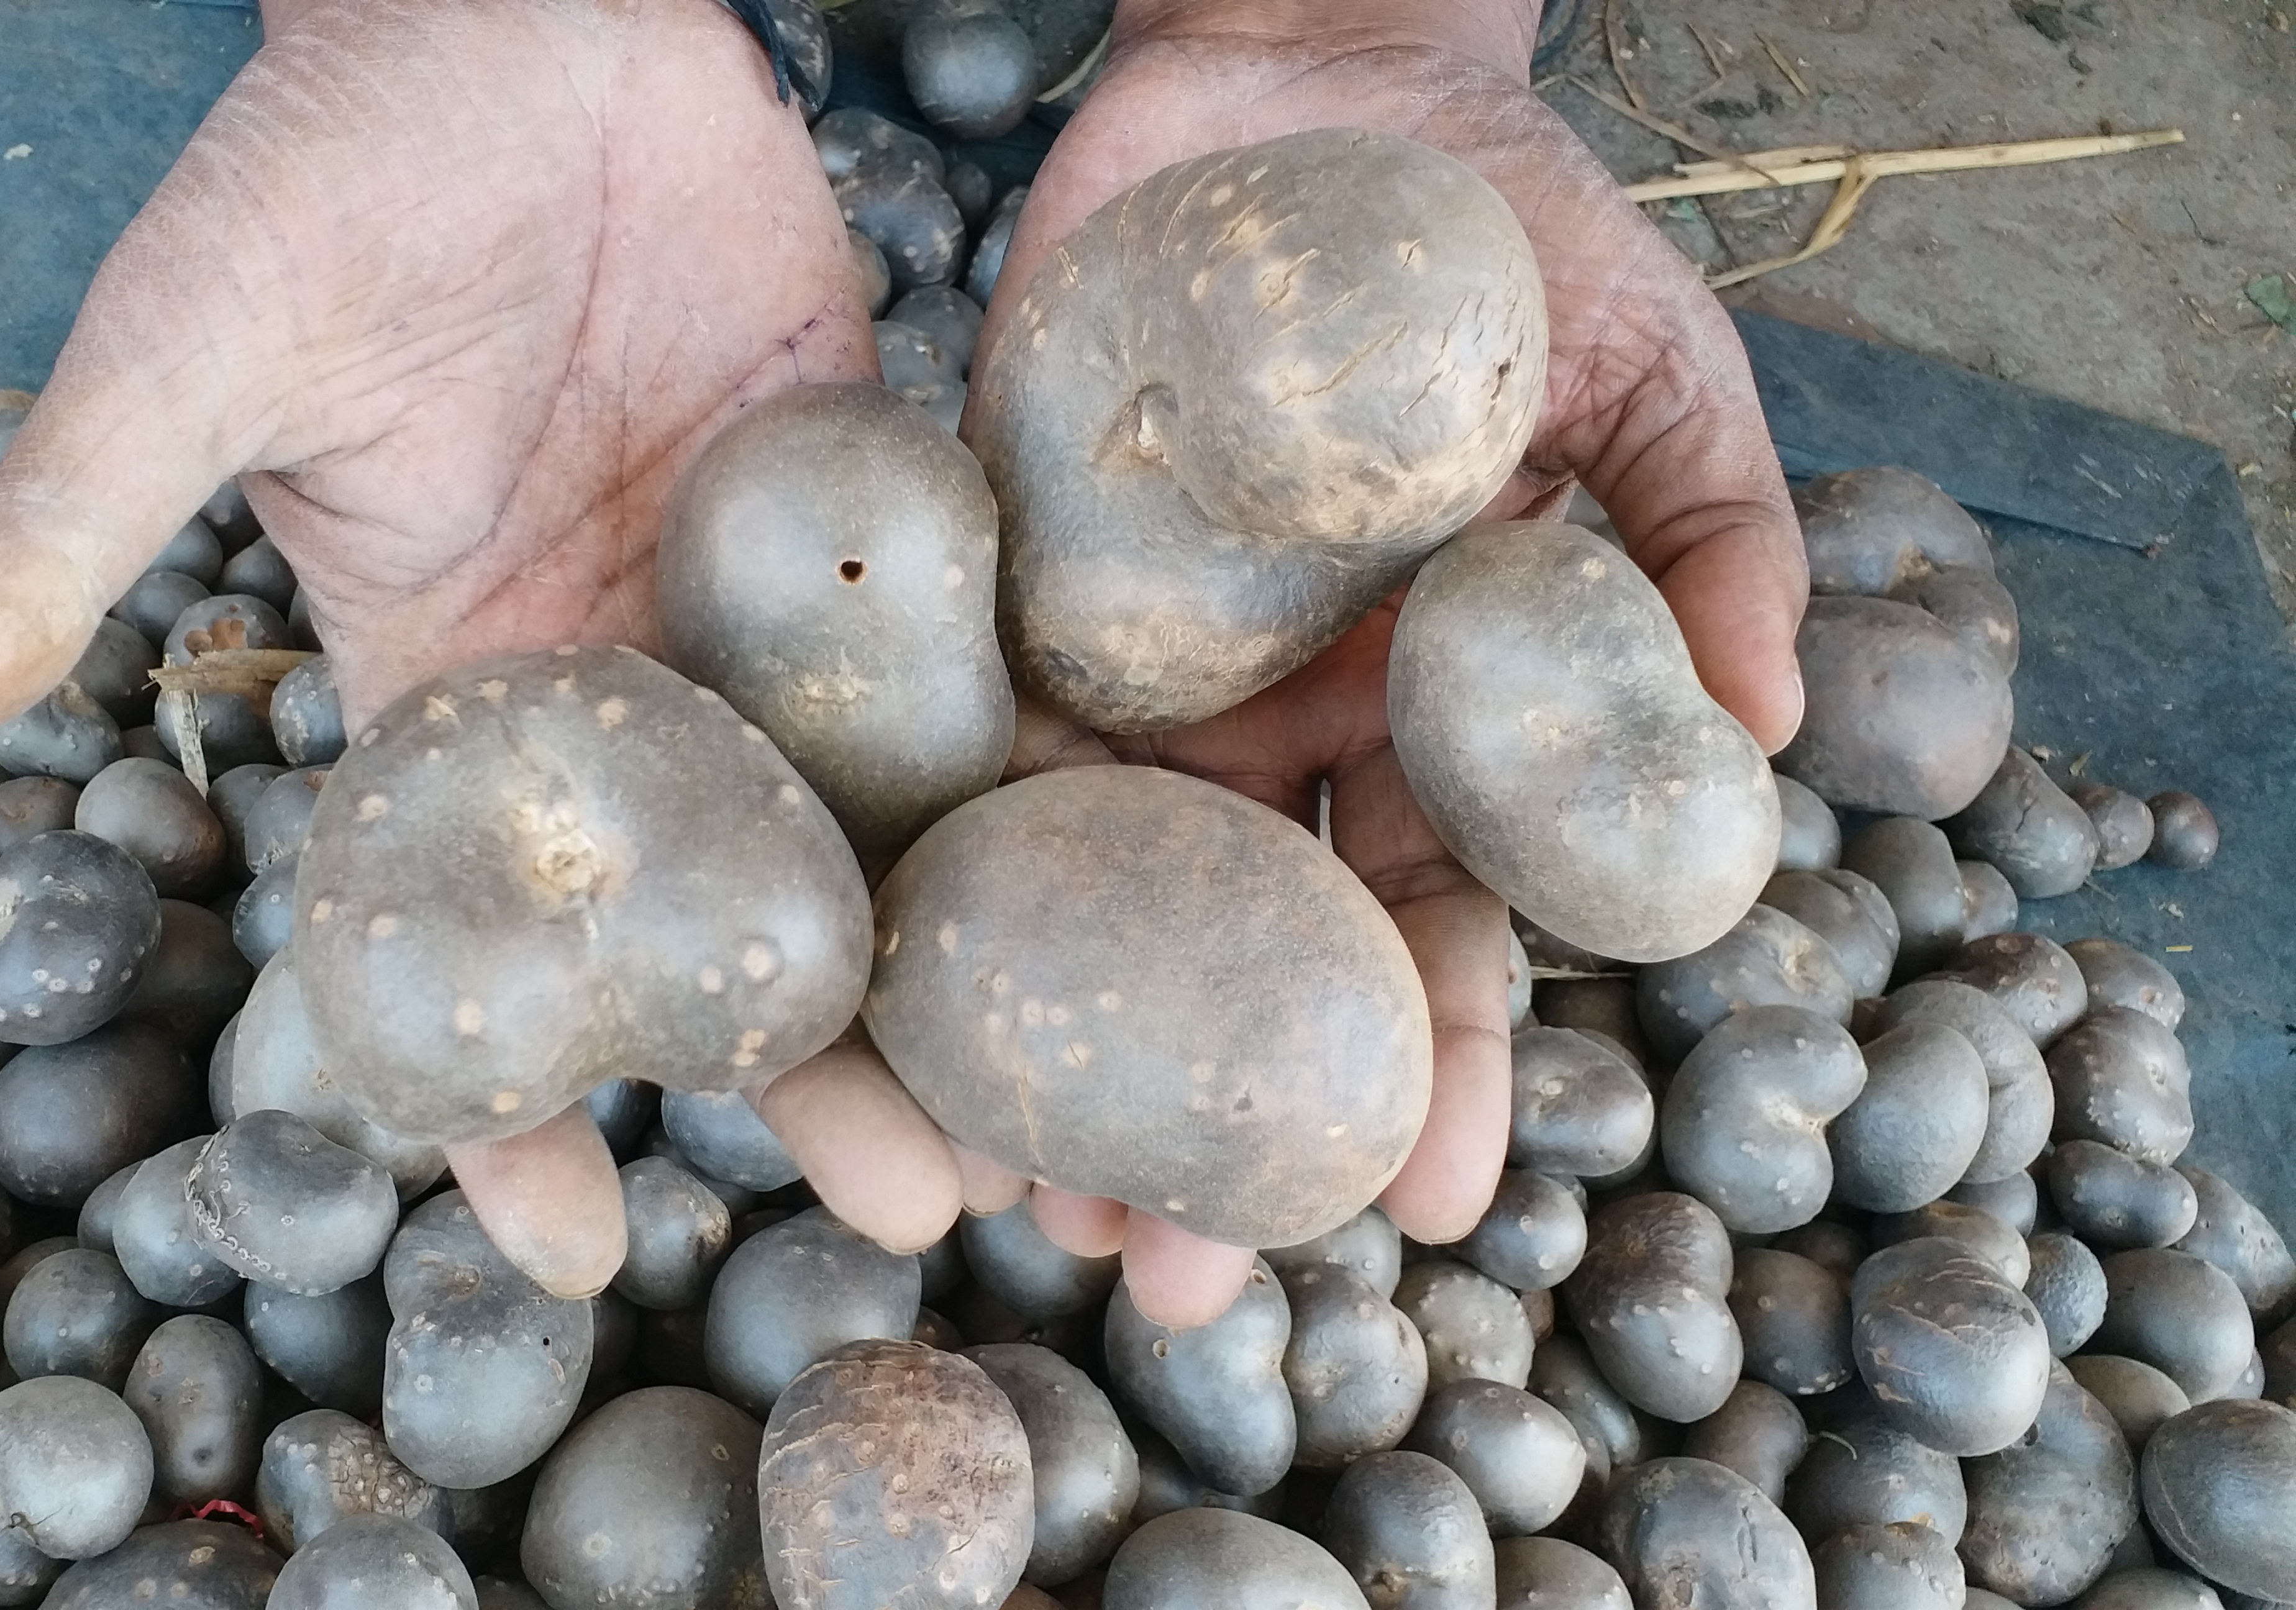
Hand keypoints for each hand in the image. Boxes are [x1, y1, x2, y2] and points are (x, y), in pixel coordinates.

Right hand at [0, 0, 968, 1300]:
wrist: (510, 2)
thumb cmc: (320, 169)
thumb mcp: (181, 356)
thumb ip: (59, 540)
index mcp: (446, 688)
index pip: (471, 939)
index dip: (508, 1101)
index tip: (575, 1252)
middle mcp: (610, 680)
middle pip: (722, 921)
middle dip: (817, 1073)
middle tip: (937, 1217)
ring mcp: (746, 606)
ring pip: (868, 824)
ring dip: (965, 963)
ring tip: (1076, 1116)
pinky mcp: (863, 505)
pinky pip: (965, 654)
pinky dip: (1047, 763)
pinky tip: (1145, 877)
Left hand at [979, 0, 1808, 1241]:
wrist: (1307, 84)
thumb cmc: (1506, 225)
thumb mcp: (1652, 371)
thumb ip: (1715, 539)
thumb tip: (1760, 727)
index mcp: (1430, 714)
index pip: (1440, 926)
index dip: (1441, 1069)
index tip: (1429, 1206)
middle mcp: (1273, 729)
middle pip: (1241, 962)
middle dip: (1213, 1126)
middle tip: (1174, 1280)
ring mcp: (1131, 675)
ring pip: (1089, 903)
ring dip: (1053, 1057)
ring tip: (1015, 1201)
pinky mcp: (1003, 599)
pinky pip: (959, 752)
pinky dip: (930, 875)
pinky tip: (892, 1002)